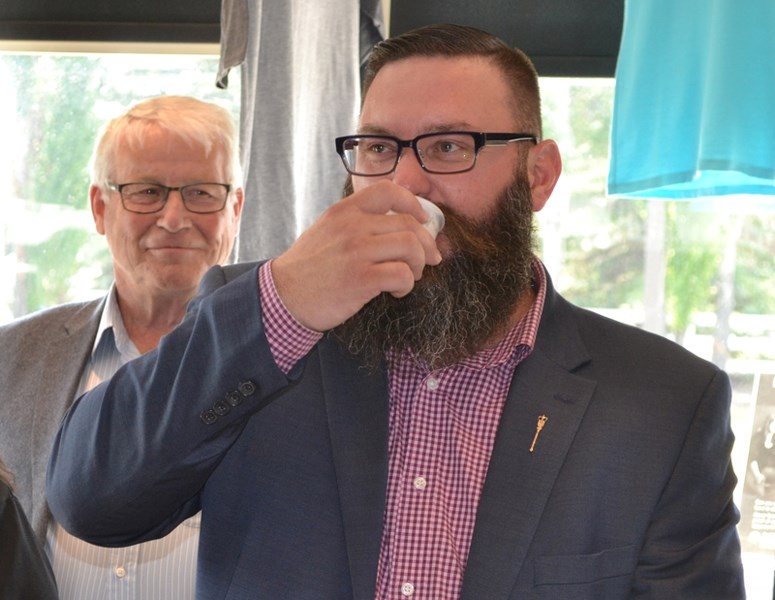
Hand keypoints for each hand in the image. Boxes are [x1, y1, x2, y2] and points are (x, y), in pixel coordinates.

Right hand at [271, 181, 442, 331]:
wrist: (284, 297)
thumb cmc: (308, 268)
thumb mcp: (327, 231)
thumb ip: (356, 222)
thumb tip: (398, 224)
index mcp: (344, 211)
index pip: (388, 191)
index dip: (413, 204)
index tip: (422, 221)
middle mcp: (351, 226)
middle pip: (409, 224)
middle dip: (426, 245)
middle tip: (428, 260)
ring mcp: (356, 252)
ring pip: (411, 248)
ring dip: (418, 265)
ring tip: (408, 277)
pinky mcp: (361, 279)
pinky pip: (402, 275)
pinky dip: (406, 285)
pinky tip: (395, 291)